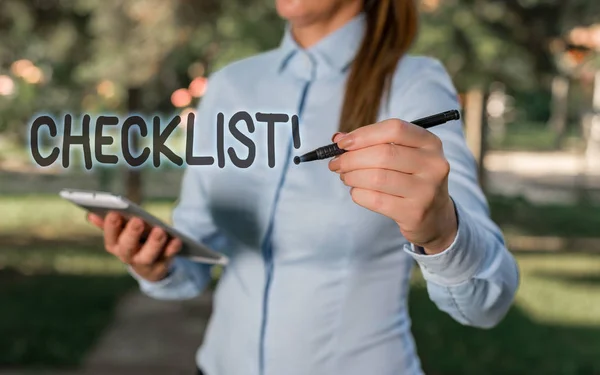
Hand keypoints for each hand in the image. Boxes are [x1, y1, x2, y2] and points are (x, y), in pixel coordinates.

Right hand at [87, 212, 181, 280]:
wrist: (150, 266)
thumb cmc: (135, 241)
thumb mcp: (122, 233)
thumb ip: (109, 224)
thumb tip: (91, 214)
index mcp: (115, 245)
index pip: (110, 237)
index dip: (111, 227)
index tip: (114, 213)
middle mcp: (127, 257)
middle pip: (127, 248)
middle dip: (131, 234)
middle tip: (138, 221)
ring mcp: (145, 264)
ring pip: (148, 256)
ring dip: (153, 244)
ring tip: (160, 230)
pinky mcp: (161, 267)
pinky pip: (168, 258)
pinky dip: (172, 250)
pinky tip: (177, 239)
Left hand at [328, 119, 457, 253]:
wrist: (434, 216)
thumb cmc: (411, 178)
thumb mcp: (402, 155)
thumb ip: (372, 143)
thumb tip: (338, 138)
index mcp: (430, 143)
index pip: (395, 129)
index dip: (364, 134)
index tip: (342, 143)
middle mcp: (433, 165)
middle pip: (383, 154)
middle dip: (351, 158)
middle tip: (336, 164)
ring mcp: (426, 191)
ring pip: (376, 177)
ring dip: (352, 176)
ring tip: (346, 177)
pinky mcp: (414, 213)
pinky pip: (375, 200)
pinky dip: (358, 194)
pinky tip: (357, 192)